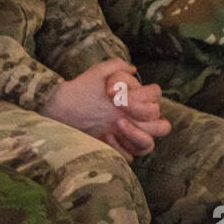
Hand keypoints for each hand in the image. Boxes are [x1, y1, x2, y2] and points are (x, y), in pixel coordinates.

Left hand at [40, 60, 170, 160]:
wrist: (62, 107)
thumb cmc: (82, 89)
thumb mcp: (98, 73)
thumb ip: (117, 66)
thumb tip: (133, 70)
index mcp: (136, 99)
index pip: (156, 96)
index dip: (142, 95)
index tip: (114, 93)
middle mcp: (136, 120)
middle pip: (161, 124)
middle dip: (140, 113)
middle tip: (117, 106)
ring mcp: (128, 137)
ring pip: (150, 144)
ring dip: (136, 134)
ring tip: (116, 124)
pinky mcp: (117, 150)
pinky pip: (130, 157)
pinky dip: (119, 147)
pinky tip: (104, 136)